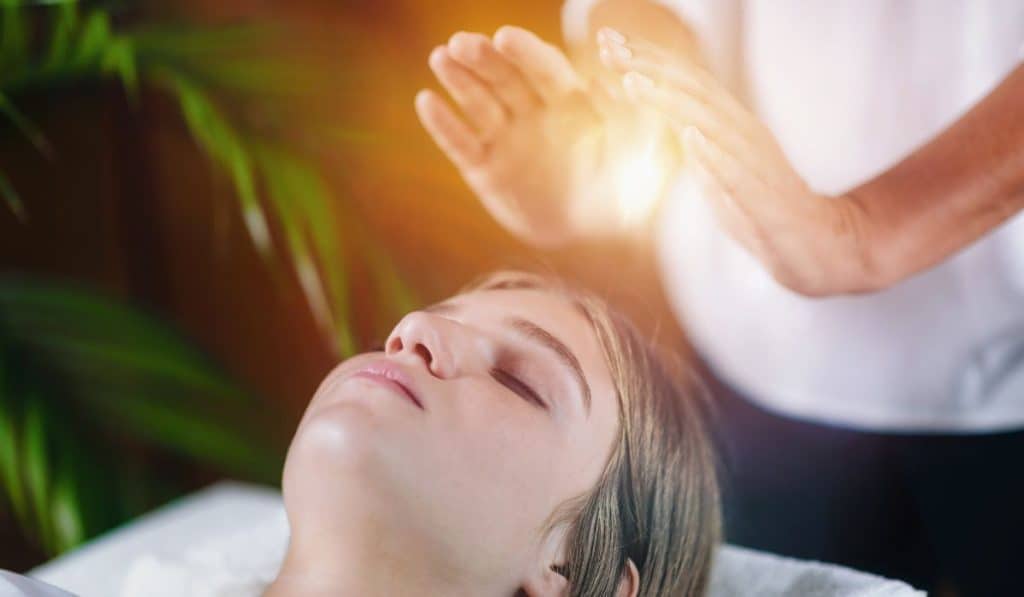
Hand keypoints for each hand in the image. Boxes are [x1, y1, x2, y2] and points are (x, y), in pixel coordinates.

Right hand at [415, 27, 666, 246]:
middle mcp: (532, 114)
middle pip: (504, 78)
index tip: (504, 37)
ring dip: (458, 79)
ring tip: (439, 57)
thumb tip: (602, 80)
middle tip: (460, 43)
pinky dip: (443, 124)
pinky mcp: (484, 170)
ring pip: (478, 102)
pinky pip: (460, 143)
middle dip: (483, 58)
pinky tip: (426, 101)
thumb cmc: (620, 194)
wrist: (595, 242)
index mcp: (567, 102)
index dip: (524, 52)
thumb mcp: (632, 154)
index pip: (543, 68)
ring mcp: (506, 140)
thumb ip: (618, 119)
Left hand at [599, 30, 879, 295]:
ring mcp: (753, 160)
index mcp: (728, 124)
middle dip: (649, 65)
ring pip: (709, 120)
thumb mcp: (715, 169)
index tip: (607, 41)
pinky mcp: (763, 195)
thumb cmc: (758, 206)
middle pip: (692, 88)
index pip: (685, 82)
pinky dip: (713, 152)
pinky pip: (738, 170)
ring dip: (669, 99)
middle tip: (609, 45)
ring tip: (632, 81)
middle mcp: (742, 131)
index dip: (648, 59)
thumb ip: (692, 143)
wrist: (812, 243)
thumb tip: (667, 124)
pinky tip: (690, 136)